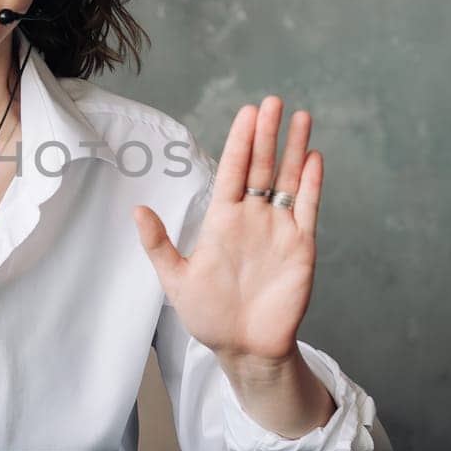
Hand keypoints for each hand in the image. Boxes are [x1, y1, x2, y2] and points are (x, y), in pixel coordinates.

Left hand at [132, 95, 322, 367]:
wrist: (245, 348)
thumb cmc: (208, 316)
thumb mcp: (175, 279)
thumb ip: (158, 244)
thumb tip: (137, 209)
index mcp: (223, 220)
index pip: (233, 170)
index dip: (240, 141)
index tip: (247, 113)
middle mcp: (253, 218)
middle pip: (262, 166)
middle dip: (267, 134)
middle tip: (272, 102)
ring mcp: (279, 230)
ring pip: (288, 180)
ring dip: (295, 149)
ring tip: (301, 117)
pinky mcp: (301, 247)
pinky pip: (307, 208)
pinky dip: (311, 184)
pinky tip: (314, 158)